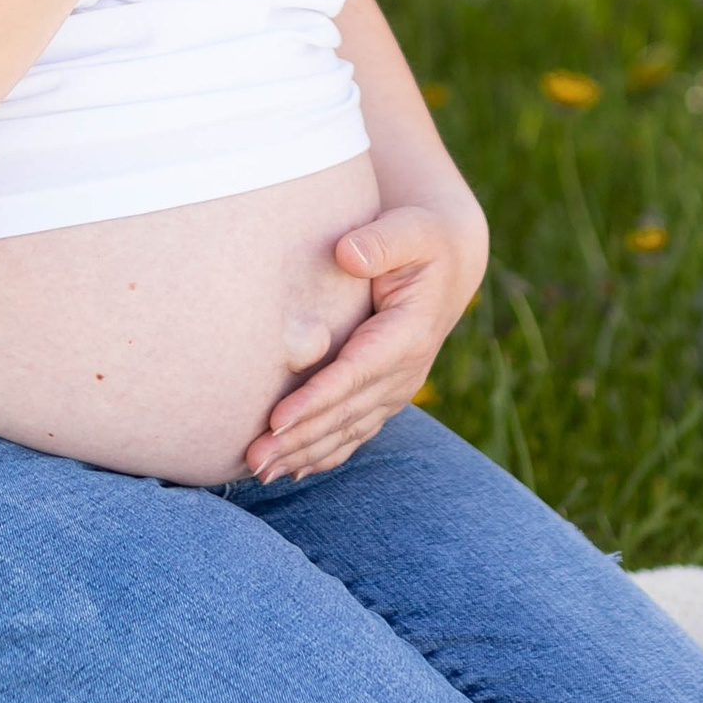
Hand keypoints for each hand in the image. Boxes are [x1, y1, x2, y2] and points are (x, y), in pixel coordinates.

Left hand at [247, 198, 487, 482]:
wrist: (448, 261)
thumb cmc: (422, 238)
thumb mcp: (412, 230)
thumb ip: (382, 241)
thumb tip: (347, 253)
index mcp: (408, 334)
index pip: (355, 374)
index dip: (315, 400)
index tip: (276, 420)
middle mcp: (404, 372)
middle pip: (345, 414)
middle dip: (299, 439)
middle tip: (253, 459)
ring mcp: (395, 389)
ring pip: (347, 432)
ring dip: (304, 454)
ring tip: (260, 472)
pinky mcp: (384, 395)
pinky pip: (354, 433)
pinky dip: (323, 454)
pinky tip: (292, 470)